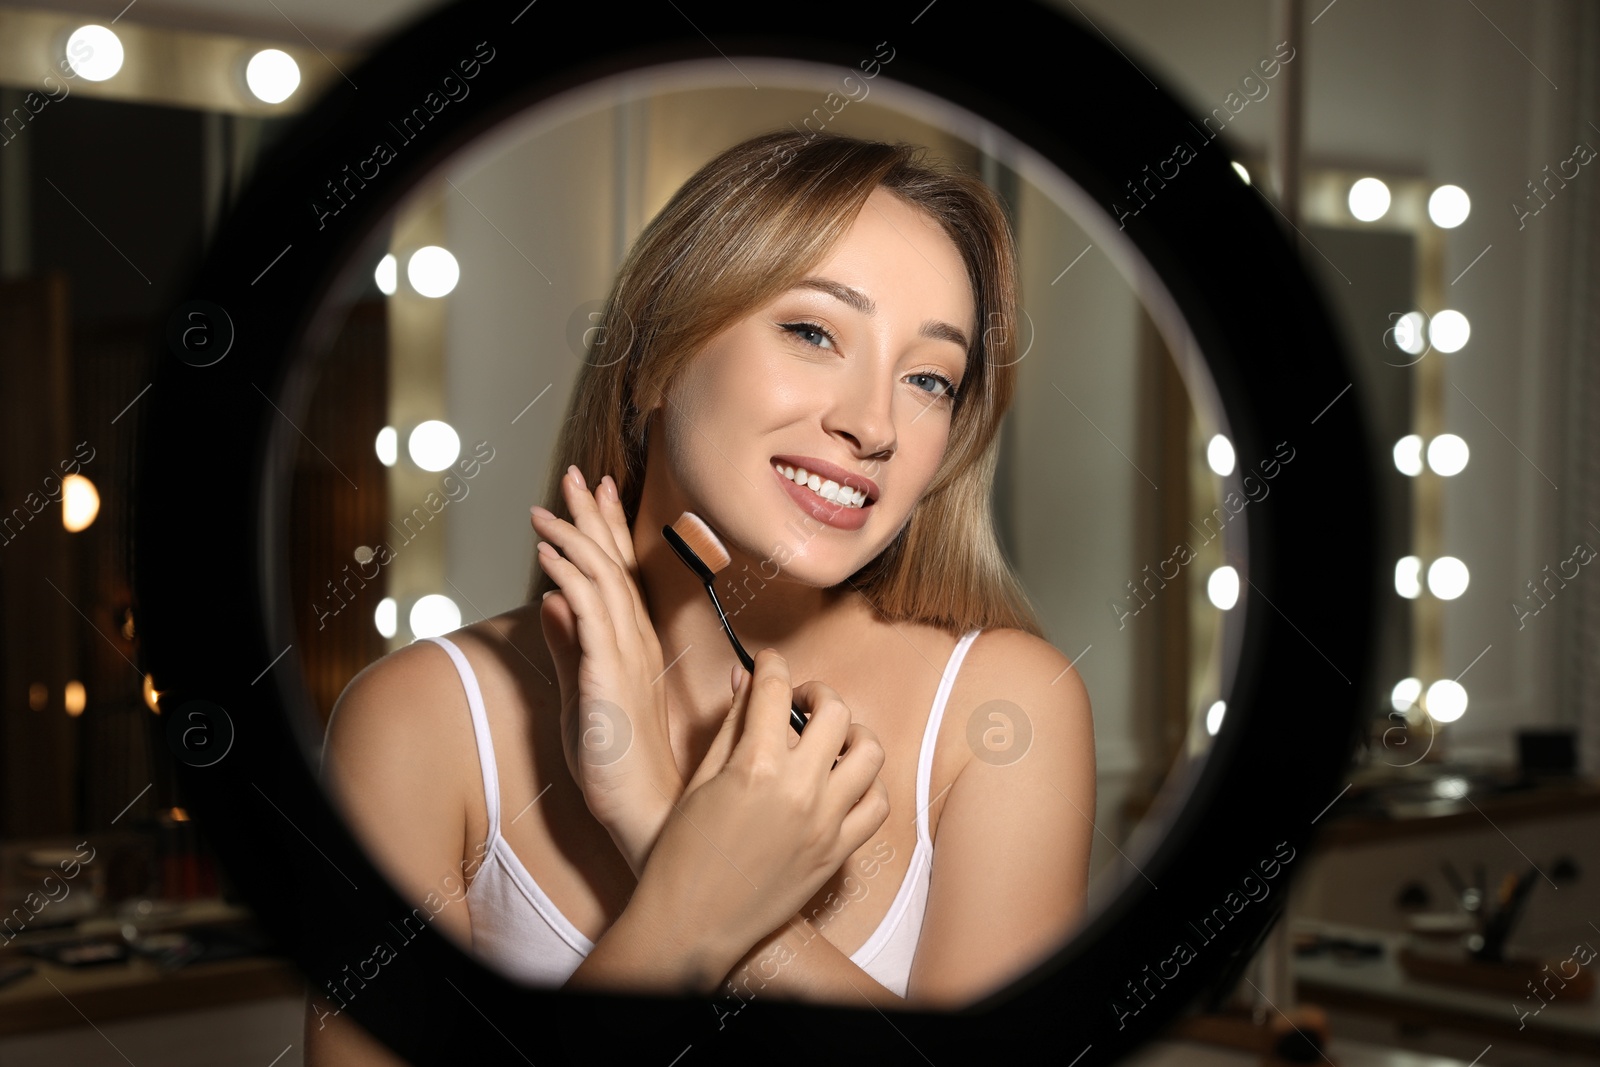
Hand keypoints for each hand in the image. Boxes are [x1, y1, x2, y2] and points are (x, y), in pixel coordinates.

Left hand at [534, 465, 681, 876]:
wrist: (642, 810)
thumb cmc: (615, 763)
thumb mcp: (582, 695)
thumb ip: (569, 646)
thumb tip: (552, 600)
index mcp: (633, 645)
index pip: (619, 575)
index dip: (606, 531)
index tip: (597, 492)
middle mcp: (637, 641)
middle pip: (614, 564)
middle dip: (593, 517)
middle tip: (578, 476)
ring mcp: (627, 655)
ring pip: (603, 579)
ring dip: (573, 538)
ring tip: (546, 509)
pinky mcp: (612, 674)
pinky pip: (591, 613)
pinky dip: (569, 577)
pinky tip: (548, 556)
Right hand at [632, 648, 889, 980]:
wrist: (690, 924)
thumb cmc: (681, 854)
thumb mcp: (700, 780)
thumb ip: (731, 725)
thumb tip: (745, 680)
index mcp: (756, 768)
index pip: (775, 690)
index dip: (771, 665)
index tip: (768, 662)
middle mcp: (800, 791)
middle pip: (834, 712)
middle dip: (816, 693)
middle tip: (799, 700)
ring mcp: (825, 824)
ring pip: (868, 753)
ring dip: (850, 735)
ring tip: (828, 740)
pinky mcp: (837, 853)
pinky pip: (877, 805)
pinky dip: (867, 785)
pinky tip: (842, 782)